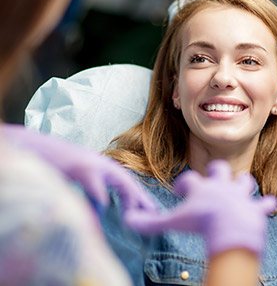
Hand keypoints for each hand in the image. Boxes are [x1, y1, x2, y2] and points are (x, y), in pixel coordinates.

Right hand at [1, 124, 156, 212]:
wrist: (37, 148)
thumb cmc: (57, 166)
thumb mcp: (79, 179)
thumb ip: (93, 193)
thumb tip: (102, 209)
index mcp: (102, 167)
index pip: (126, 182)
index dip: (138, 196)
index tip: (150, 210)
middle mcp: (102, 164)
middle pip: (128, 181)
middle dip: (141, 198)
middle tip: (152, 213)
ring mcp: (92, 164)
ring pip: (120, 180)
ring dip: (129, 197)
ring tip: (133, 215)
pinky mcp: (81, 166)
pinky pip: (96, 184)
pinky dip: (101, 196)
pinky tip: (104, 206)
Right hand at [125, 160, 276, 257]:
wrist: (229, 228)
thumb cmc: (200, 222)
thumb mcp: (173, 222)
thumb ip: (150, 222)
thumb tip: (128, 219)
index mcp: (202, 187)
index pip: (189, 179)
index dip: (183, 185)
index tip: (179, 192)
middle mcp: (222, 185)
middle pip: (220, 168)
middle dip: (217, 171)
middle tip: (213, 179)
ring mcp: (240, 195)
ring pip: (244, 181)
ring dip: (242, 184)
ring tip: (239, 188)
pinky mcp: (255, 208)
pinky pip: (264, 204)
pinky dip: (265, 205)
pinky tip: (268, 204)